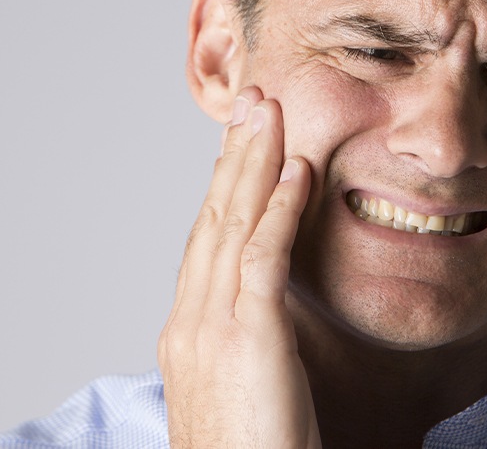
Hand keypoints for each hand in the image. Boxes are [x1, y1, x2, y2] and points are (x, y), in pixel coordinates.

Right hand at [158, 86, 320, 447]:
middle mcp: (190, 318)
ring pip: (233, 223)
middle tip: (252, 105)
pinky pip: (262, 256)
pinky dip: (279, 207)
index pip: (207, 238)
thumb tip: (265, 299)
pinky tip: (297, 170)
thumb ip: (246, 333)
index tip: (242, 144)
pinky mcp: (246, 337)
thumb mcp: (241, 382)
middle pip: (214, 216)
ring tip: (269, 113)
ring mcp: (211, 326)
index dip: (225, 185)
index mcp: (188, 329)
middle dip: (235, 155)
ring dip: (254, 161)